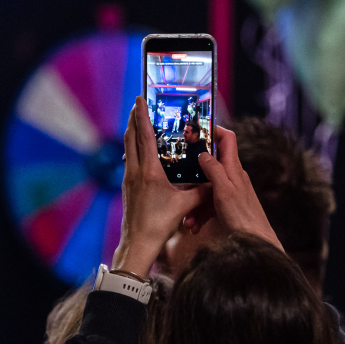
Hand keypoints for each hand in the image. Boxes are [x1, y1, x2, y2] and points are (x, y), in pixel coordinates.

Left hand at [112, 97, 203, 276]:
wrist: (137, 244)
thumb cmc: (158, 224)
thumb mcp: (185, 206)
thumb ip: (202, 191)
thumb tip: (217, 181)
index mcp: (149, 171)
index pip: (145, 136)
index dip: (143, 115)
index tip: (141, 99)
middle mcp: (135, 171)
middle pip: (131, 137)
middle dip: (135, 119)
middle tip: (139, 105)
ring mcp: (129, 179)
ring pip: (128, 149)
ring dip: (132, 133)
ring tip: (138, 122)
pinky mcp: (127, 187)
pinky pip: (129, 161)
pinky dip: (133, 149)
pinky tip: (139, 152)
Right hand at [189, 126, 281, 250]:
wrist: (256, 242)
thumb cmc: (243, 216)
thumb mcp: (224, 190)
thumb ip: (214, 170)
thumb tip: (203, 153)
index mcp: (233, 168)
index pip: (227, 139)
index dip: (214, 131)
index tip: (196, 131)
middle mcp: (232, 177)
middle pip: (209, 167)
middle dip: (192, 178)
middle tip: (178, 182)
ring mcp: (229, 192)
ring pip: (205, 190)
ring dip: (193, 203)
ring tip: (187, 220)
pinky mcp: (226, 206)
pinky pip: (208, 205)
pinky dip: (200, 214)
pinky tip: (194, 227)